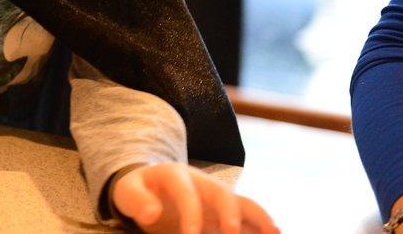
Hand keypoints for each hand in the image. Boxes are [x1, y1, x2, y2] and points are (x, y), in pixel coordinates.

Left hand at [112, 162, 278, 233]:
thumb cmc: (139, 191)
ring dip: (259, 218)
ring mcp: (217, 196)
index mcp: (175, 175)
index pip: (185, 191)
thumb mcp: (128, 192)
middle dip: (229, 214)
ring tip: (274, 233)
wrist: (152, 185)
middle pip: (221, 193)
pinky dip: (261, 225)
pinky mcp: (227, 211)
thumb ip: (136, 200)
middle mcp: (202, 182)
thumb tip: (151, 213)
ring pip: (243, 203)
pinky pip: (248, 216)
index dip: (190, 213)